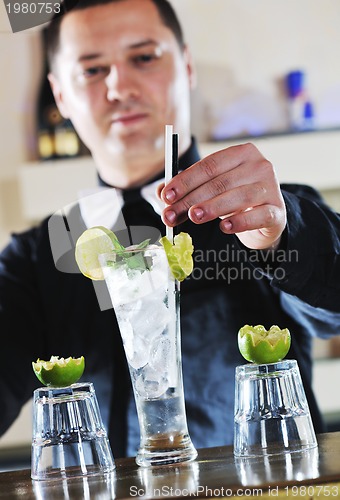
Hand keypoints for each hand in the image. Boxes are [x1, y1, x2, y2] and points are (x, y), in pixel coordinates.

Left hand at [160, 143, 286, 249]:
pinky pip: (258, 216)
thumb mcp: (211, 190)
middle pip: (220, 182)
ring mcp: (271, 188)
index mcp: (241, 154)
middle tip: (171, 214)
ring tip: (195, 217)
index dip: (185, 180)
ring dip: (213, 208)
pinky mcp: (277, 211)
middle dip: (191, 199)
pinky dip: (240, 221)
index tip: (167, 195)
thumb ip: (187, 189)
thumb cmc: (235, 198)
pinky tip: (225, 228)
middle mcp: (259, 166)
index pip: (209, 165)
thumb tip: (161, 193)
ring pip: (239, 197)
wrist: (266, 217)